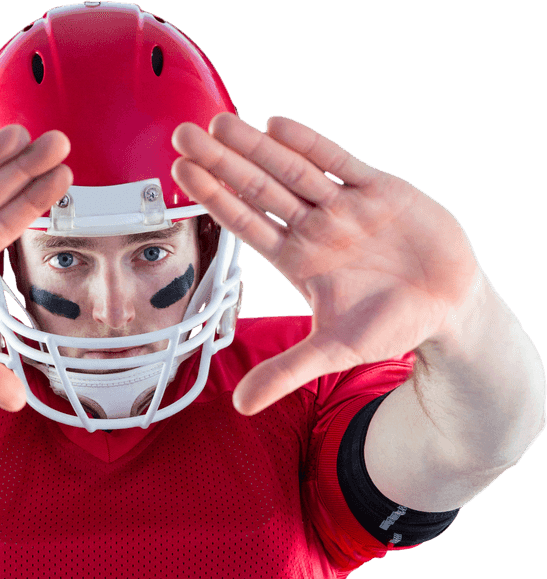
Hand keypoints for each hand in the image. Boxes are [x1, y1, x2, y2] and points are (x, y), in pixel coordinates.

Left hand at [171, 114, 486, 413]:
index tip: (180, 176)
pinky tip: (277, 126)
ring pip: (291, 169)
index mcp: (298, 261)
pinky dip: (310, 144)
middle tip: (182, 134)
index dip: (214, 199)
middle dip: (221, 162)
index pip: (245, 225)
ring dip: (254, 147)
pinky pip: (338, 161)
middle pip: (258, 189)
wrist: (447, 305)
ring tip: (218, 122)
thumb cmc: (389, 327)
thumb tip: (241, 406)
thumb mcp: (333, 354)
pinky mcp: (379, 190)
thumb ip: (287, 372)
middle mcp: (314, 229)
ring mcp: (344, 206)